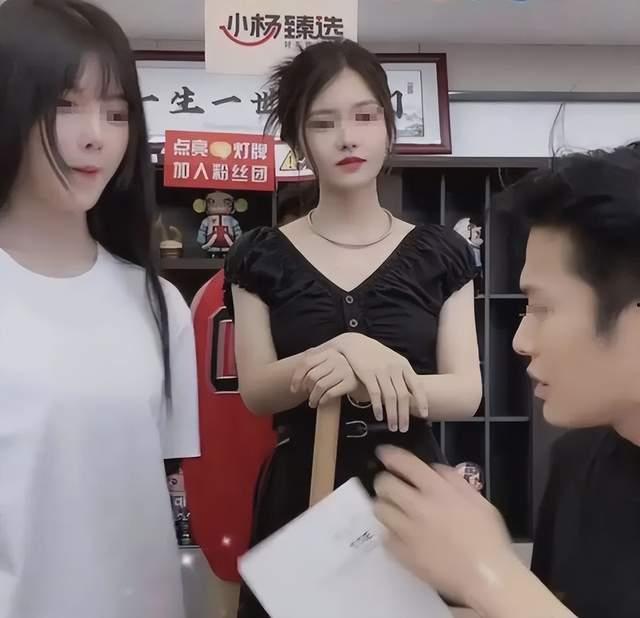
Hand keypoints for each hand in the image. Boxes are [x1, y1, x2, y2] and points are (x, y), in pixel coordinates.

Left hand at [290, 348, 359, 408]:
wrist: (366, 376)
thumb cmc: (344, 370)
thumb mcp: (331, 361)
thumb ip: (317, 362)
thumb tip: (296, 375)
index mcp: (328, 352)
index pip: (306, 362)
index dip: (297, 377)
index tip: (294, 388)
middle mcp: (336, 359)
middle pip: (312, 376)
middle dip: (306, 389)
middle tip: (306, 395)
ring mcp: (344, 370)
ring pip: (320, 386)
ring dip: (313, 398)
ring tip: (312, 402)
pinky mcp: (351, 382)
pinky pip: (330, 393)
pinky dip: (322, 400)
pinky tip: (321, 402)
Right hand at [335, 333, 427, 431]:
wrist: (355, 343)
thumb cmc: (375, 355)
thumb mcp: (393, 361)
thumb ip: (402, 376)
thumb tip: (412, 395)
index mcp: (404, 366)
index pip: (417, 385)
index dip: (422, 401)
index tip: (424, 415)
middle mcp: (394, 368)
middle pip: (403, 396)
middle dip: (404, 415)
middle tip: (404, 429)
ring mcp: (381, 370)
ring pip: (390, 397)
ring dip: (392, 415)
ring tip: (392, 427)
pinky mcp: (367, 373)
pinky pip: (375, 394)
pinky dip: (378, 407)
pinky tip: (378, 416)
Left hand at [373, 446, 516, 608]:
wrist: (488, 577)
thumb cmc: (488, 538)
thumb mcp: (478, 500)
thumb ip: (454, 480)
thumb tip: (434, 469)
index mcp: (438, 491)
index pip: (406, 464)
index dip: (390, 455)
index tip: (384, 453)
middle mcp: (419, 507)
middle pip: (385, 485)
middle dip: (384, 482)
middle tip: (390, 486)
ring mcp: (408, 532)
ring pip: (380, 510)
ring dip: (385, 506)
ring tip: (394, 511)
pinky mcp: (403, 555)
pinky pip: (385, 537)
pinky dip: (391, 534)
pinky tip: (402, 535)